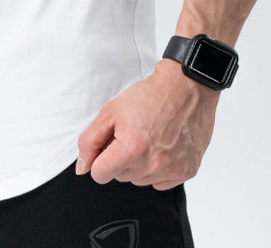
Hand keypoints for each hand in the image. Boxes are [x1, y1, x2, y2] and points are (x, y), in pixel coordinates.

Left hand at [75, 59, 218, 190]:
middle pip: (120, 177)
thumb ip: (90, 141)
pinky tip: (163, 147)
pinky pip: (161, 183)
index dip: (101, 157)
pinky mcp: (188, 171)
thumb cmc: (149, 96)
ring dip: (139, 165)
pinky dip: (159, 169)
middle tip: (132, 134)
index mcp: (131, 150)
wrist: (185, 87)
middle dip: (120, 158)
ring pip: (140, 181)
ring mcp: (172, 170)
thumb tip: (82, 167)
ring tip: (148, 138)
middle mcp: (152, 165)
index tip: (110, 143)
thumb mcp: (110, 111)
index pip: (100, 174)